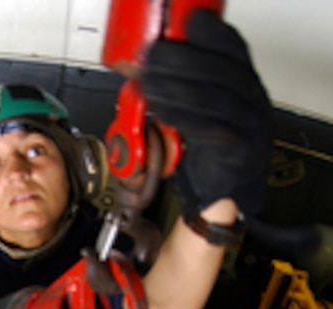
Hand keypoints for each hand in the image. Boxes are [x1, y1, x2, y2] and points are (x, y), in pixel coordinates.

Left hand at [140, 10, 272, 221]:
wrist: (223, 192)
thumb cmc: (211, 149)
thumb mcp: (199, 110)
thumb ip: (184, 85)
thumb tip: (147, 63)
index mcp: (246, 84)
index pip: (233, 48)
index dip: (209, 32)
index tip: (184, 23)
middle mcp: (254, 101)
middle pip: (222, 70)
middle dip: (182, 59)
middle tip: (152, 57)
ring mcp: (251, 128)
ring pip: (217, 99)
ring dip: (177, 88)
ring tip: (149, 84)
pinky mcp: (240, 153)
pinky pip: (213, 131)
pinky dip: (184, 118)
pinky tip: (163, 112)